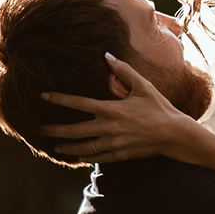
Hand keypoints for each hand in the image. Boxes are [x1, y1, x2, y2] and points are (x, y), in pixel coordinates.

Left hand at [44, 55, 201, 164]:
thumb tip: (107, 55)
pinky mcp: (120, 155)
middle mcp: (108, 128)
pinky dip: (86, 157)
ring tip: (55, 146)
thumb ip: (124, 71)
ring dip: (67, 147)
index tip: (44, 96)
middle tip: (39, 129)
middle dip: (55, 130)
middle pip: (75, 131)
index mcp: (111, 109)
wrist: (174, 135)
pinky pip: (98, 158)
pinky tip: (78, 156)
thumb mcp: (143, 86)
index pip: (79, 103)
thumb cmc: (160, 108)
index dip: (59, 99)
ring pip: (84, 148)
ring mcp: (113, 144)